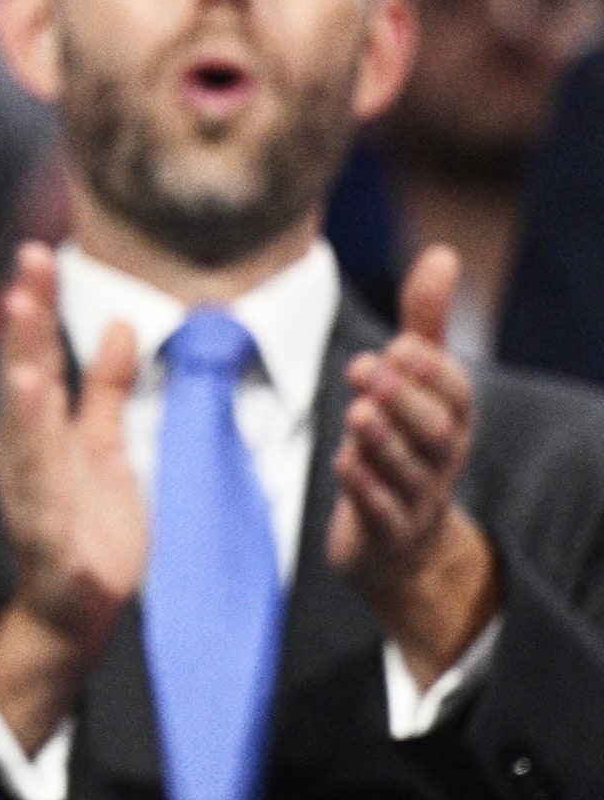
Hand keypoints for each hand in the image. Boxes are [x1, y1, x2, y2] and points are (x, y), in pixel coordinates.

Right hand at [0, 243, 146, 752]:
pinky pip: (44, 508)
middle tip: (24, 281)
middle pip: (22, 385)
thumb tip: (121, 322)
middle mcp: (24, 455)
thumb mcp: (103, 443)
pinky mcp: (50, 542)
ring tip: (29, 366)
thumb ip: (107, 386)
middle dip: (22, 336)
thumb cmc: (87, 522)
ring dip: (25, 406)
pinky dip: (40, 484)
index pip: (34, 354)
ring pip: (25, 444)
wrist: (77, 606)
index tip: (37, 252)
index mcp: (35, 428)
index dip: (35, 306)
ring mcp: (32, 497)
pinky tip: (43, 466)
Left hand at [329, 246, 499, 685]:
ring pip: (409, 471)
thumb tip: (442, 253)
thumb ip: (425, 324)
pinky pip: (382, 512)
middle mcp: (441, 460)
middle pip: (437, 431)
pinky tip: (344, 462)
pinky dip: (365, 488)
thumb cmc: (404, 446)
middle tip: (366, 368)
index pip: (456, 394)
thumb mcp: (413, 385)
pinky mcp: (386, 532)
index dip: (432, 371)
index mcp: (450, 421)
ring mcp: (416, 499)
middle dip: (405, 399)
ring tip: (357, 411)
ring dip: (383, 440)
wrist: (398, 546)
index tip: (400, 345)